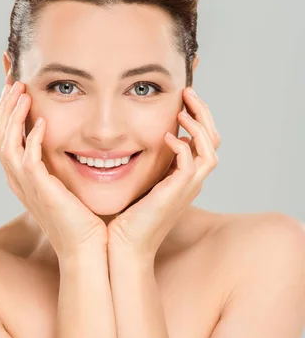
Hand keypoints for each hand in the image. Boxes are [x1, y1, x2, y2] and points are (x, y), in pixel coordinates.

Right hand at [0, 81, 107, 261]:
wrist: (88, 248)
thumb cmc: (82, 218)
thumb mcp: (65, 184)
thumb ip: (58, 163)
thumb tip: (67, 144)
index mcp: (21, 176)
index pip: (3, 136)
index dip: (6, 111)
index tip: (16, 88)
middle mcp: (17, 179)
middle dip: (4, 106)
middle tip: (14, 81)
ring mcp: (25, 185)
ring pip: (5, 142)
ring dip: (13, 114)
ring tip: (22, 92)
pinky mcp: (40, 190)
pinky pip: (27, 158)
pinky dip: (31, 137)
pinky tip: (42, 122)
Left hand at [107, 87, 220, 260]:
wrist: (124, 246)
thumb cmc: (125, 217)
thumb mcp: (138, 181)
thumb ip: (144, 162)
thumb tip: (133, 140)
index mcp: (183, 176)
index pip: (202, 139)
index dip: (197, 116)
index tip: (182, 97)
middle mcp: (191, 180)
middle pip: (213, 140)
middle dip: (203, 112)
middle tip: (188, 91)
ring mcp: (187, 188)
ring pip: (210, 149)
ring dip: (199, 125)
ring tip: (183, 109)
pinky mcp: (177, 193)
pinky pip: (192, 164)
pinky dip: (184, 147)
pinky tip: (168, 137)